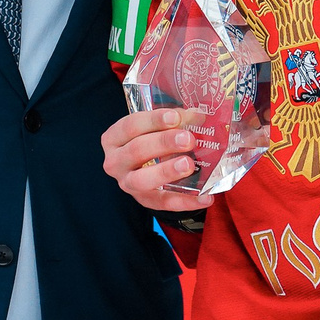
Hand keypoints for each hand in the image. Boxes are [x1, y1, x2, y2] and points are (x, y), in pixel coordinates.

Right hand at [102, 107, 218, 212]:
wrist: (144, 167)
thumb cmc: (149, 140)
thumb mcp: (155, 127)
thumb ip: (175, 120)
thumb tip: (198, 116)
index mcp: (114, 138)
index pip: (131, 126)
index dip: (153, 121)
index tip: (175, 117)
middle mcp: (115, 162)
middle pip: (136, 150)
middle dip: (163, 143)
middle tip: (188, 139)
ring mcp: (127, 184)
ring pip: (142, 180)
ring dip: (166, 171)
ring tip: (189, 165)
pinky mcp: (144, 201)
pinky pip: (164, 203)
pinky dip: (186, 201)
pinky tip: (205, 198)